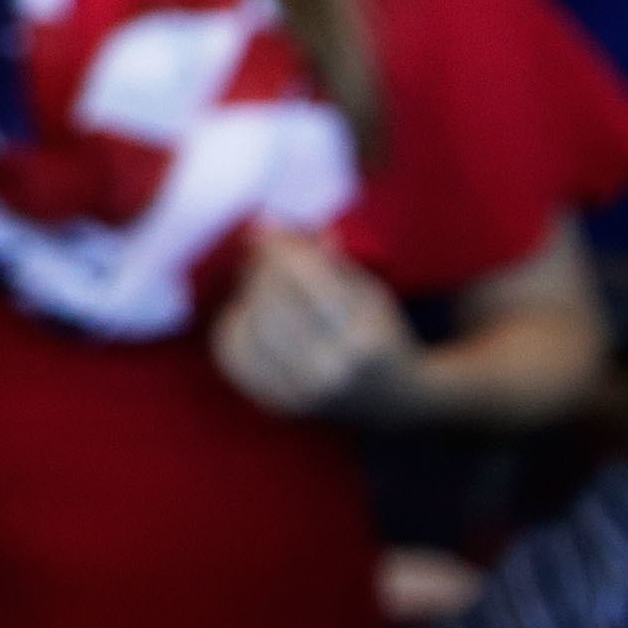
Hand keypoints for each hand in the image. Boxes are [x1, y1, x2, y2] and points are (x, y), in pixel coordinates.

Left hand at [212, 225, 416, 421]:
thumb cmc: (380, 331)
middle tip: (257, 254)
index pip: (307, 278)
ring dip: (245, 295)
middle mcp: (333, 369)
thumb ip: (321, 257)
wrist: (397, 399)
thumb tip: (267, 223)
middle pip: (274, 301)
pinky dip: (231, 328)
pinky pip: (235, 359)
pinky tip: (242, 313)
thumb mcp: (367, 289)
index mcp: (363, 335)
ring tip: (255, 282)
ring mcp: (305, 392)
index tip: (263, 229)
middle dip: (260, 269)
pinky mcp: (282, 405)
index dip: (278, 248)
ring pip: (251, 328)